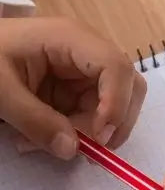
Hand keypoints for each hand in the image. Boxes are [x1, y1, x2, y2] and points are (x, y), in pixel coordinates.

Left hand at [0, 16, 144, 158]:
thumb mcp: (1, 92)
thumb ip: (35, 121)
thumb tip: (72, 150)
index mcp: (70, 39)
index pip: (116, 66)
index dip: (117, 103)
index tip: (100, 137)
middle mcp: (86, 52)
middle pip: (127, 85)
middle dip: (114, 122)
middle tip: (89, 150)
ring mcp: (81, 70)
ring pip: (111, 105)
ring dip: (90, 132)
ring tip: (48, 144)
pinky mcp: (73, 87)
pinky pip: (90, 114)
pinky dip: (75, 132)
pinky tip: (44, 138)